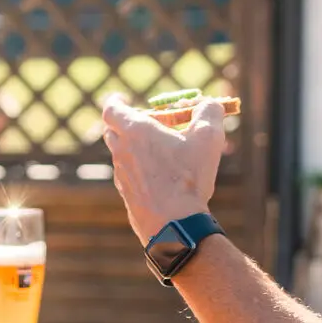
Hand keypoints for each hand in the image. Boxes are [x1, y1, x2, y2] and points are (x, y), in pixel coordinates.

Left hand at [102, 96, 227, 244]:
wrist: (174, 224)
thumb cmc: (189, 177)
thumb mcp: (208, 137)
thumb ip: (209, 112)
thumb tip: (209, 104)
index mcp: (135, 131)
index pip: (111, 109)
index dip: (116, 101)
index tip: (122, 98)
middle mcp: (122, 151)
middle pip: (112, 130)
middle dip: (126, 123)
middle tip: (147, 124)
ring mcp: (122, 175)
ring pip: (121, 154)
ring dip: (134, 148)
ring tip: (161, 152)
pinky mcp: (127, 195)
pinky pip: (129, 175)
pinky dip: (139, 170)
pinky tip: (162, 177)